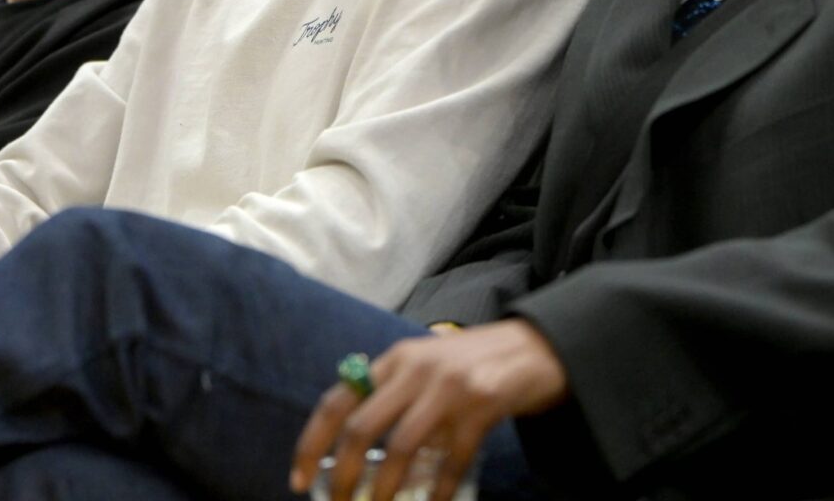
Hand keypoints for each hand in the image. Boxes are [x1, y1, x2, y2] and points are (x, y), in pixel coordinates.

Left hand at [291, 319, 568, 500]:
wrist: (534, 347)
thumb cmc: (470, 365)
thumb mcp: (423, 368)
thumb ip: (391, 394)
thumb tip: (354, 448)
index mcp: (392, 360)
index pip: (336, 401)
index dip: (312, 442)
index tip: (300, 479)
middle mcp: (413, 369)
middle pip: (362, 428)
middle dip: (345, 475)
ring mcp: (448, 386)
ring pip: (403, 447)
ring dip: (386, 488)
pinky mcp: (482, 403)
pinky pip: (453, 459)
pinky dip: (441, 488)